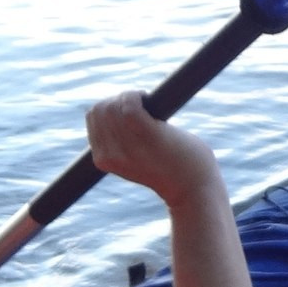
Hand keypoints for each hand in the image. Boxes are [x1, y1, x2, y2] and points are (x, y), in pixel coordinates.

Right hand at [85, 92, 220, 205]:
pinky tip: (148, 98)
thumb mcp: (135, 160)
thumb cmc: (170, 169)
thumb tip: (115, 110)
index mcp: (103, 160)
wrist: (194, 190)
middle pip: (101, 108)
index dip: (111, 105)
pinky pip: (130, 105)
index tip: (132, 109)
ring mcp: (127, 147)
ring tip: (147, 103)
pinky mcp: (148, 137)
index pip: (93, 116)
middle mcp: (110, 155)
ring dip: (130, 96)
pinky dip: (137, 96)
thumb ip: (121, 143)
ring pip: (113, 106)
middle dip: (119, 98)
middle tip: (142, 106)